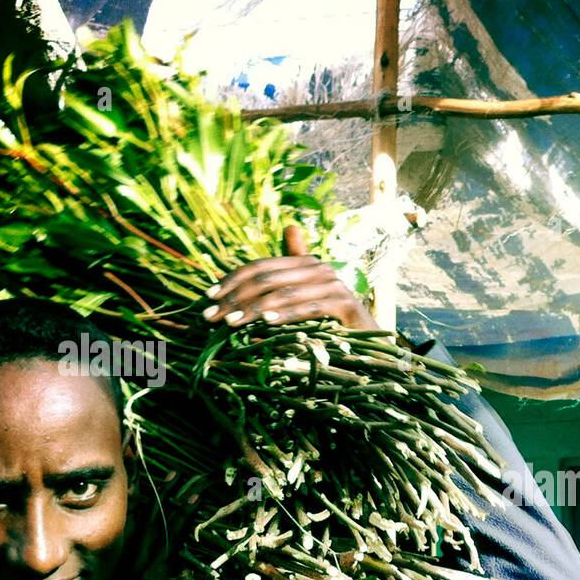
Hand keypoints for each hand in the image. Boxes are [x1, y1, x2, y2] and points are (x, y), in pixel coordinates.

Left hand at [203, 224, 378, 328]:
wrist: (370, 343)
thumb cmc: (331, 322)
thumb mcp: (303, 299)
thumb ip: (284, 277)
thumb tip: (280, 236)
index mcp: (305, 263)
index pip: (260, 266)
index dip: (232, 279)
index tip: (208, 297)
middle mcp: (320, 269)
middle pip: (267, 279)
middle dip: (235, 297)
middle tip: (212, 316)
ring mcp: (334, 286)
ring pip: (284, 293)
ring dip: (253, 309)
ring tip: (231, 322)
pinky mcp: (346, 305)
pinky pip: (309, 308)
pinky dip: (286, 315)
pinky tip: (266, 322)